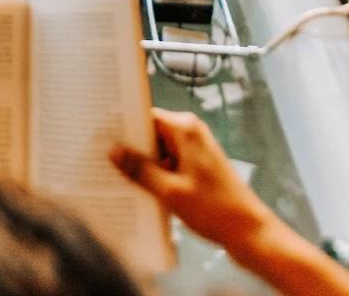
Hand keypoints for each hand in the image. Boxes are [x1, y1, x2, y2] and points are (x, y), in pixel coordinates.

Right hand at [109, 108, 274, 253]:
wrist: (249, 233)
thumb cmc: (214, 209)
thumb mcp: (170, 191)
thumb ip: (140, 169)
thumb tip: (112, 151)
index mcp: (185, 129)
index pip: (145, 116)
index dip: (123, 125)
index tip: (98, 134)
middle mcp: (190, 134)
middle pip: (150, 134)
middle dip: (129, 148)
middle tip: (99, 159)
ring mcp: (194, 152)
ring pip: (157, 152)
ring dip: (141, 166)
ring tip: (113, 178)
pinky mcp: (197, 169)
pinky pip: (167, 165)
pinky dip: (154, 176)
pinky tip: (136, 191)